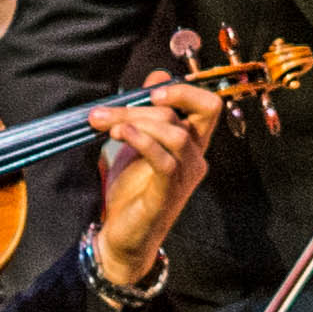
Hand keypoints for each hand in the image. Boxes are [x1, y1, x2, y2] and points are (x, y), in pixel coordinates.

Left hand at [82, 74, 226, 286]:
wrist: (122, 237)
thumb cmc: (131, 191)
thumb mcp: (136, 143)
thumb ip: (148, 112)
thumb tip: (158, 74)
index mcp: (192, 144)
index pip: (209, 106)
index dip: (185, 90)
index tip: (150, 91)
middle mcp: (195, 158)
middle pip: (194, 113)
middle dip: (147, 104)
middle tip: (103, 113)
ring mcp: (185, 176)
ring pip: (176, 134)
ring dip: (137, 122)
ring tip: (106, 127)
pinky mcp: (168, 193)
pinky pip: (164, 160)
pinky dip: (142, 142)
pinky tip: (119, 136)